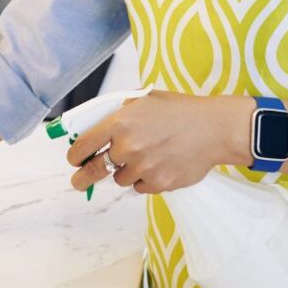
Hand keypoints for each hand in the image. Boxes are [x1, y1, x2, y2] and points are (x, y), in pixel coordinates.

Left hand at [65, 91, 250, 195]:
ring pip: (119, 179)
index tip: (74, 159)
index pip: (83, 144)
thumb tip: (97, 125)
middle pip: (93, 170)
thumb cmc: (179, 111)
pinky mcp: (159, 183)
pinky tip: (157, 164)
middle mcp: (127, 147)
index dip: (75, 154)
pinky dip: (144, 179)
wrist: (213, 128)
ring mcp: (143, 167)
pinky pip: (140, 187)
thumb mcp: (143, 100)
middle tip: (78, 182)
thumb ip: (119, 112)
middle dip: (82, 178)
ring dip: (125, 171)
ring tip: (143, 157)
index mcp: (119, 122)